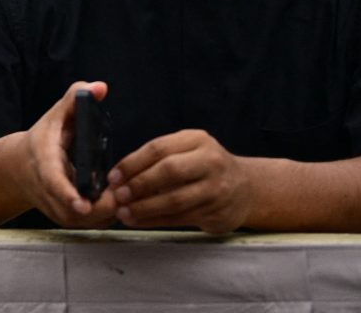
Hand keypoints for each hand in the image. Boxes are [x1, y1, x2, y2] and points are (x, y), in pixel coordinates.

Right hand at [11, 81, 119, 227]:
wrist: (18, 167)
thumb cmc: (44, 137)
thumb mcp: (57, 114)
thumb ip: (76, 98)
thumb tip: (100, 88)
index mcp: (44, 161)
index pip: (53, 181)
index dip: (67, 194)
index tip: (81, 204)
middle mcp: (47, 189)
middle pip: (73, 210)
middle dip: (99, 207)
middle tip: (120, 194)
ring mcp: (55, 207)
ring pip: (82, 222)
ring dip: (104, 213)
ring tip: (120, 195)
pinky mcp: (64, 217)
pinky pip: (87, 225)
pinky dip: (104, 217)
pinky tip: (115, 202)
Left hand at [107, 129, 256, 232]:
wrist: (246, 188)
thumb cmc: (204, 167)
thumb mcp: (187, 150)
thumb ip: (158, 159)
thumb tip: (119, 176)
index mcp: (197, 140)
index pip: (159, 148)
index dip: (132, 163)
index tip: (114, 176)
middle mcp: (210, 161)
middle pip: (169, 171)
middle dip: (139, 184)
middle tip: (118, 195)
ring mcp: (216, 188)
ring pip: (175, 200)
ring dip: (145, 208)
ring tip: (124, 213)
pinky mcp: (217, 212)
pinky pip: (180, 218)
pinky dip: (156, 221)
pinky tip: (139, 221)